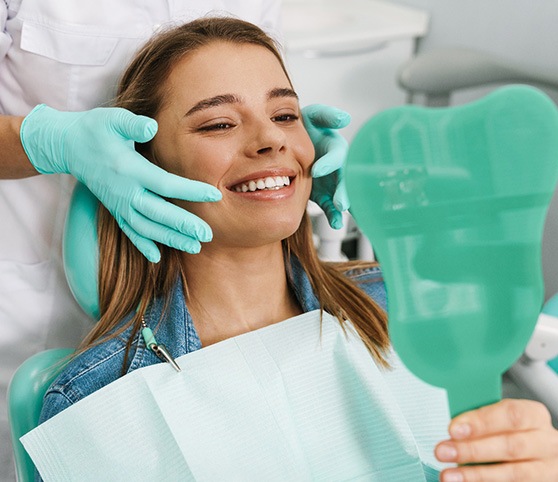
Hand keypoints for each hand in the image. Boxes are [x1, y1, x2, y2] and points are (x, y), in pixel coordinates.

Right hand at [20, 104, 221, 261]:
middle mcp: (125, 191)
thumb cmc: (96, 129)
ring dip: (170, 239)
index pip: (165, 183)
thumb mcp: (113, 119)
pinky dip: (142, 245)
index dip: (191, 190)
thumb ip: (133, 125)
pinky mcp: (115, 209)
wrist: (68, 146)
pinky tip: (157, 258)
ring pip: (146, 227)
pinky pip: (129, 231)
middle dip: (183, 225)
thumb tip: (152, 128)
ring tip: (194, 247)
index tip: (214, 195)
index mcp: (130, 169)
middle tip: (207, 235)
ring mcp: (119, 203)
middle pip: (158, 212)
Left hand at [302, 104, 350, 229]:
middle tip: (341, 202)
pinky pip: (332, 206)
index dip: (329, 162)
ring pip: (342, 194)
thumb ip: (326, 116)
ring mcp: (332, 182)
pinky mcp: (326, 195)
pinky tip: (335, 223)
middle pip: (345, 178)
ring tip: (341, 212)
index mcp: (335, 148)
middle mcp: (337, 166)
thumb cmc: (306, 130)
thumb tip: (344, 118)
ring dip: (343, 203)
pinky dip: (334, 215)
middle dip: (344, 190)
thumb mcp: (314, 117)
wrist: (292, 147)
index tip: (317, 170)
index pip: (337, 155)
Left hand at [435, 398, 557, 480]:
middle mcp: (546, 443)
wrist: (537, 454)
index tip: (453, 429)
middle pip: (510, 446)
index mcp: (534, 416)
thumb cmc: (511, 432)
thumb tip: (452, 426)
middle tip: (442, 451)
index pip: (510, 415)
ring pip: (513, 474)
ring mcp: (546, 470)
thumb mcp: (502, 419)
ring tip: (448, 475)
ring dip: (476, 475)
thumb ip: (482, 420)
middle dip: (472, 450)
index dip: (481, 422)